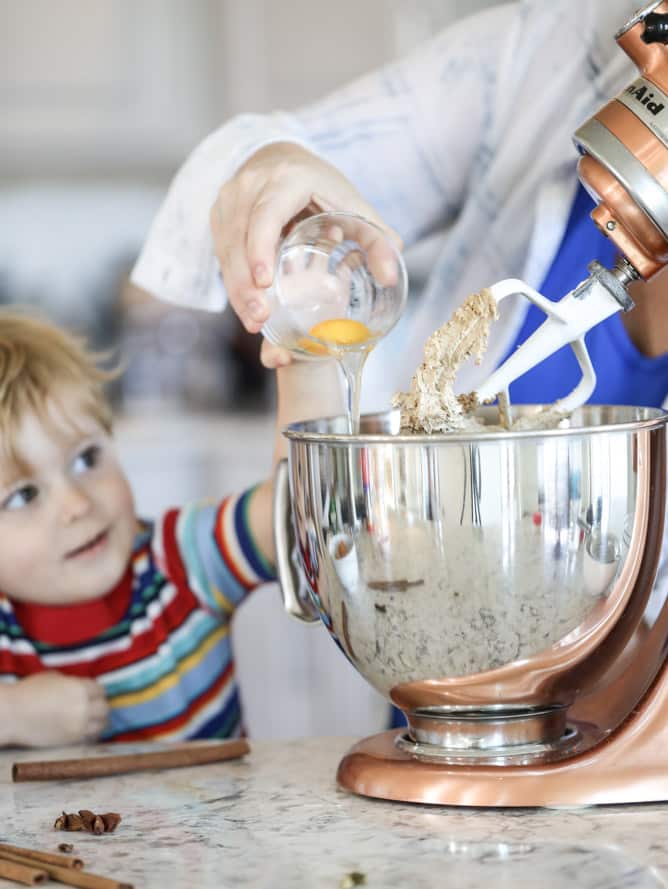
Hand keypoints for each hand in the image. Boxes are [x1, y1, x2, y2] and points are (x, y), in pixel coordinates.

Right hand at [8, 672, 108, 746]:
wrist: (11, 715)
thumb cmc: (28, 692)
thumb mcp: (52, 678)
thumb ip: (70, 682)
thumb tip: (78, 687)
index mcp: (80, 688)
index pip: (100, 690)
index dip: (96, 692)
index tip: (93, 695)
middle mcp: (84, 706)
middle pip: (105, 708)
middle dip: (100, 707)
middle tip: (95, 708)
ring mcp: (78, 725)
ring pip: (102, 725)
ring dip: (99, 722)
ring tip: (93, 721)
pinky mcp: (71, 740)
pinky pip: (90, 738)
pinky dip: (90, 734)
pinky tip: (85, 731)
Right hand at [210, 142, 401, 333]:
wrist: (281, 158)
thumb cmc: (321, 187)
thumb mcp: (353, 207)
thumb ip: (376, 239)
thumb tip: (391, 276)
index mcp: (286, 178)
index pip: (266, 214)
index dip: (261, 248)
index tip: (265, 281)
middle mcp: (251, 185)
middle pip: (240, 238)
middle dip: (246, 282)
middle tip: (260, 318)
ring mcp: (229, 199)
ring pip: (226, 249)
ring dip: (237, 289)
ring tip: (254, 322)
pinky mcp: (219, 216)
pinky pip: (222, 253)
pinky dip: (233, 283)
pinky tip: (247, 309)